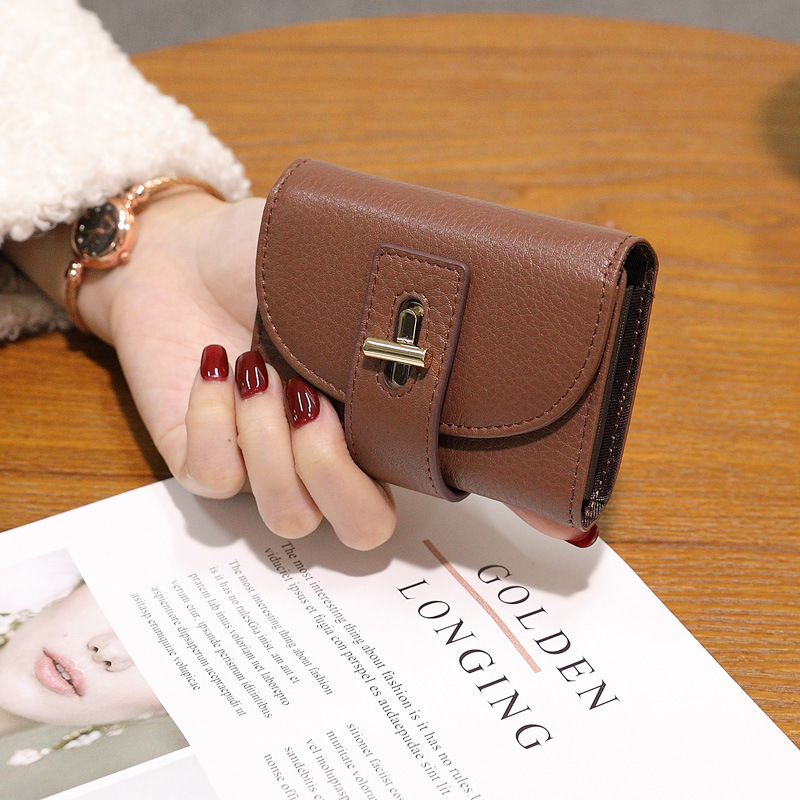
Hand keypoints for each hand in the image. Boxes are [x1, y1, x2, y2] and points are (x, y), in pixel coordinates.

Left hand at [8, 191, 587, 548]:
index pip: (444, 481)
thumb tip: (489, 304)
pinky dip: (216, 424)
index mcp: (379, 416)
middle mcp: (332, 454)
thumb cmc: (270, 256)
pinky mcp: (206, 463)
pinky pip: (217, 481)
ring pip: (290, 518)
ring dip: (273, 444)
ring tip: (260, 370)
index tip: (555, 531)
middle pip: (365, 531)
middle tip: (316, 404)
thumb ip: (405, 296)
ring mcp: (268, 466)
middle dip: (339, 478)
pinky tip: (216, 366)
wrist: (180, 250)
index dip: (500, 511)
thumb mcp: (347, 266)